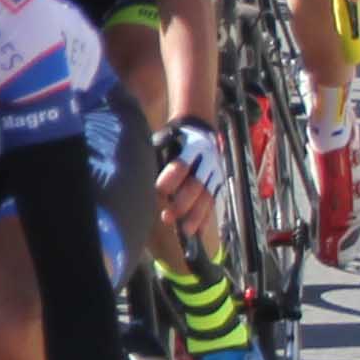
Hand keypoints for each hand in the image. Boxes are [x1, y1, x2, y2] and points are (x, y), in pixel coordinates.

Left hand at [154, 124, 223, 255]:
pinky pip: (213, 203)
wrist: (199, 128)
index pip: (182, 164)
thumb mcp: (165, 140)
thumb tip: (140, 178)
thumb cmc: (174, 138)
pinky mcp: (218, 183)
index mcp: (192, 147)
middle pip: (196, 185)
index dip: (171, 179)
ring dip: (196, 216)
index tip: (159, 191)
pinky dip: (205, 218)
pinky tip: (198, 232)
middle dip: (182, 203)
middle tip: (167, 217)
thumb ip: (156, 157)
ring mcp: (215, 173)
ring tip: (185, 231)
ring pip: (207, 197)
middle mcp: (207, 160)